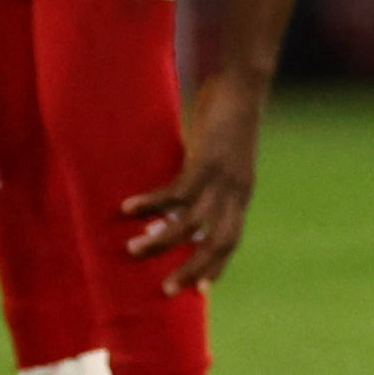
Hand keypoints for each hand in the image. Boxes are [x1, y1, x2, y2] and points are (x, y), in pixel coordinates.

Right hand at [120, 66, 267, 296]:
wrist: (244, 84)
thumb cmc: (228, 115)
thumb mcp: (220, 153)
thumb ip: (205, 175)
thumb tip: (180, 191)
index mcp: (241, 193)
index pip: (231, 239)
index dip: (217, 264)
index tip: (201, 290)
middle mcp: (236, 192)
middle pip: (217, 243)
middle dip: (193, 269)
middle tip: (166, 290)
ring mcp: (223, 178)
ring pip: (192, 223)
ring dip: (162, 240)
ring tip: (132, 250)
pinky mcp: (206, 160)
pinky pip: (176, 192)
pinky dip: (153, 203)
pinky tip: (129, 208)